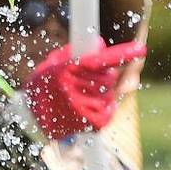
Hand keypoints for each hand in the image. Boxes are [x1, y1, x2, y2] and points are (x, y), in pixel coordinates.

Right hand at [24, 38, 146, 139]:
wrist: (29, 116)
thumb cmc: (44, 84)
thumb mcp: (54, 62)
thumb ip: (76, 52)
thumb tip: (100, 45)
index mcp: (65, 70)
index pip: (98, 60)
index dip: (121, 54)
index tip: (141, 49)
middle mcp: (72, 89)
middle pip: (108, 78)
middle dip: (103, 75)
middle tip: (87, 78)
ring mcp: (80, 108)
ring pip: (109, 94)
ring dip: (101, 93)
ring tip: (81, 96)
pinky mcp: (87, 124)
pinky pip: (108, 111)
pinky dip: (103, 108)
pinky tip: (87, 107)